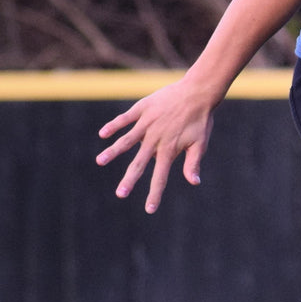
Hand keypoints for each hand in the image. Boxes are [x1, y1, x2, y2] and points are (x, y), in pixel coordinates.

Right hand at [96, 77, 217, 212]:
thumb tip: (194, 182)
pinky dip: (114, 126)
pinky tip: (103, 134)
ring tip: (100, 161)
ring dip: (113, 151)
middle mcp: (155, 139)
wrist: (198, 92)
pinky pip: (125, 118)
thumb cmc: (201, 120)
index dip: (155, 193)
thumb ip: (193, 163)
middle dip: (129, 180)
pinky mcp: (143, 109)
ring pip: (126, 140)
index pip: (161, 176)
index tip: (149, 209)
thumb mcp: (200, 143)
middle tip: (120, 194)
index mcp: (169, 149)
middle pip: (139, 163)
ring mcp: (147, 123)